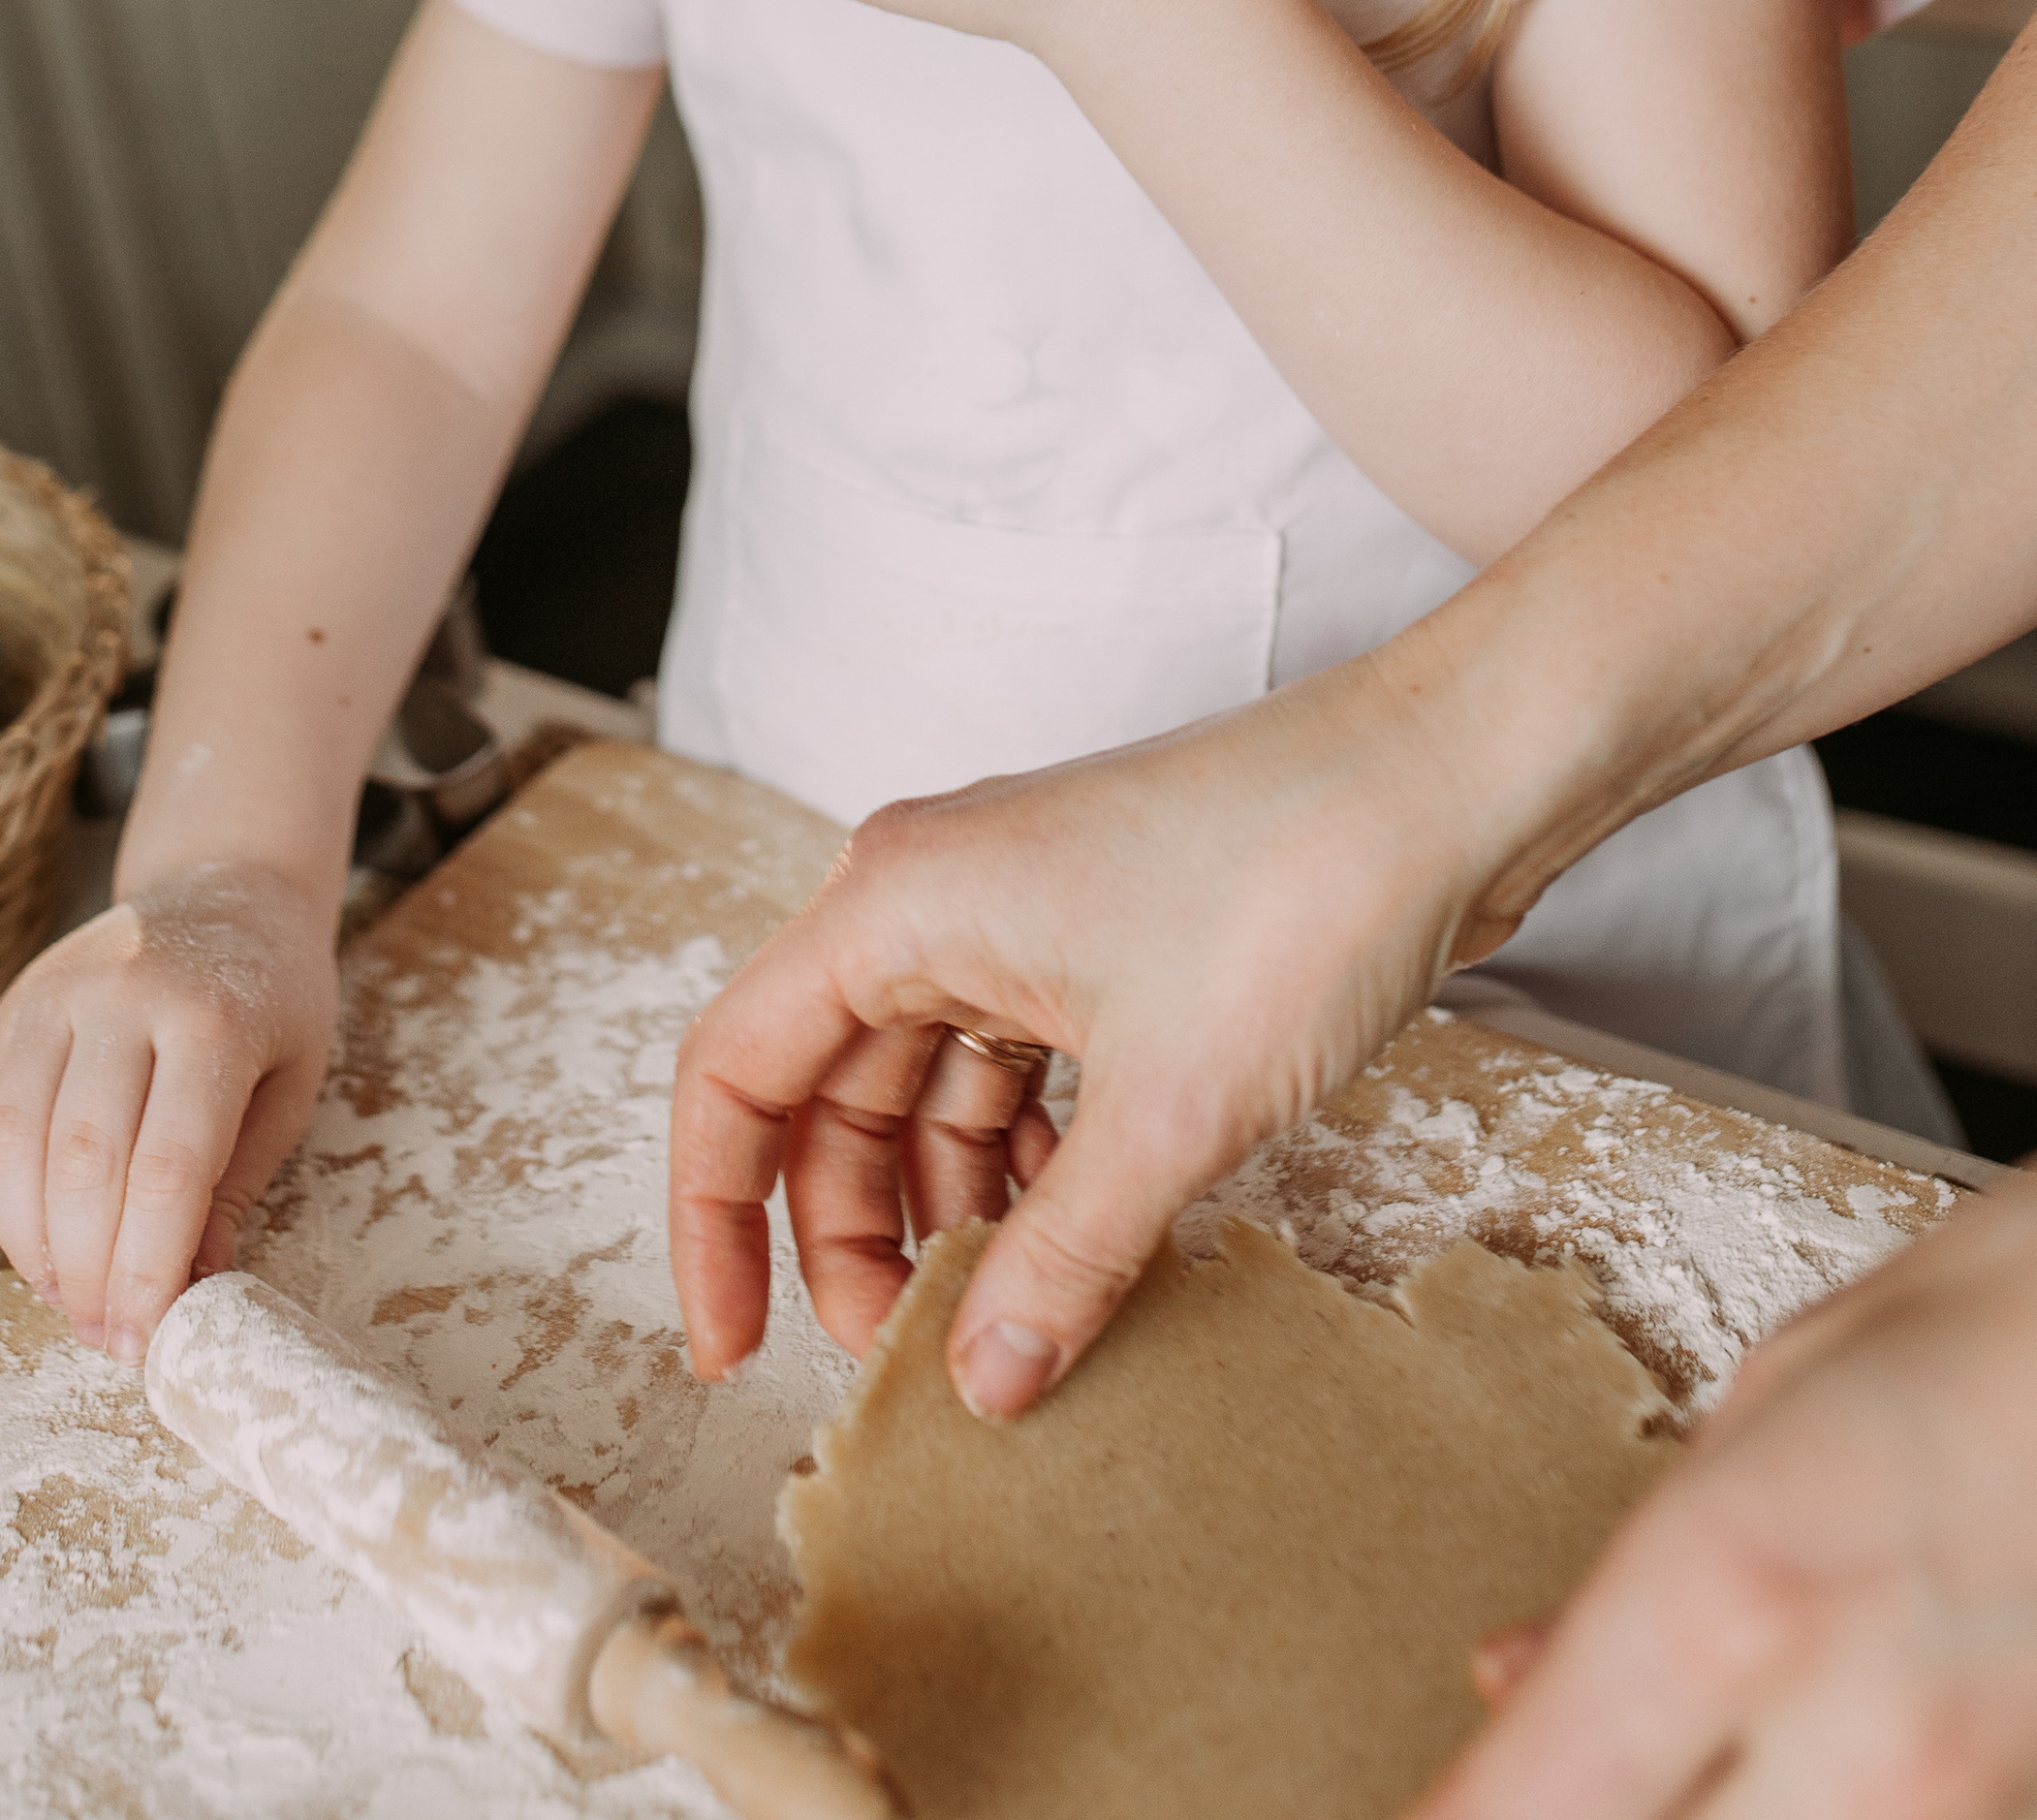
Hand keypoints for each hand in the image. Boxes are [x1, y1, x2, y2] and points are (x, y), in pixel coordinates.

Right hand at [0, 860, 337, 1358]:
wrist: (224, 886)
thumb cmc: (271, 995)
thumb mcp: (293, 1082)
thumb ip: (239, 1183)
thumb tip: (191, 1289)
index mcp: (213, 1016)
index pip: (169, 1167)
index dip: (149, 1268)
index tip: (146, 1339)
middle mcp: (126, 995)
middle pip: (85, 1161)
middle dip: (89, 1271)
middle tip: (106, 1337)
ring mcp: (58, 993)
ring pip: (17, 1141)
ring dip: (33, 1244)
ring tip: (68, 1300)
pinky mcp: (15, 1005)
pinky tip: (31, 1244)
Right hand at [668, 645, 1504, 1419]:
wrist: (1448, 777)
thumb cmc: (1297, 886)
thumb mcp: (1169, 1109)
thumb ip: (1059, 1259)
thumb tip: (982, 1389)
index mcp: (896, 902)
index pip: (734, 1073)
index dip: (717, 1224)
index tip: (734, 1353)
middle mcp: (931, 894)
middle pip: (827, 1092)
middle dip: (853, 1234)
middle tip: (910, 1362)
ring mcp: (1016, 909)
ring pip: (924, 1088)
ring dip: (949, 1205)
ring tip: (1006, 1319)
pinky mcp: (1097, 933)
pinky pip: (1014, 1067)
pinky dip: (1029, 1160)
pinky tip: (1083, 1238)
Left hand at [1413, 1178, 2036, 1819]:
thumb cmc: (2013, 1303)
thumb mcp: (1787, 1390)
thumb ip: (1650, 1564)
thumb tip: (1518, 1684)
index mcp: (1739, 1592)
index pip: (1529, 1804)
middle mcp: (1853, 1741)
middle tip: (1544, 1784)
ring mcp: (1971, 1806)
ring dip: (1702, 1815)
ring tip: (1666, 1761)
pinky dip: (1811, 1814)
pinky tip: (1784, 1774)